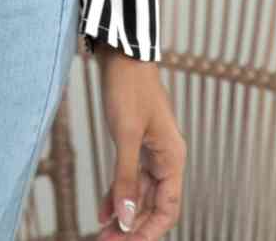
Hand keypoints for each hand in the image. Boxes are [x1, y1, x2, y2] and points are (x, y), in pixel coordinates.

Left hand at [93, 44, 185, 239]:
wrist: (120, 52)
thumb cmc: (128, 86)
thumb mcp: (125, 135)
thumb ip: (126, 178)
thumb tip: (125, 218)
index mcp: (172, 158)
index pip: (168, 208)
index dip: (149, 230)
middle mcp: (165, 157)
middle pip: (153, 204)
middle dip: (132, 226)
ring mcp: (150, 149)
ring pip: (140, 192)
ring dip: (123, 212)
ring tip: (103, 232)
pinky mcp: (135, 140)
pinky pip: (130, 176)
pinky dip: (118, 192)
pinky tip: (103, 208)